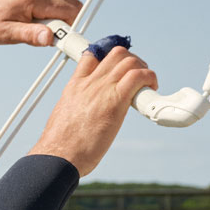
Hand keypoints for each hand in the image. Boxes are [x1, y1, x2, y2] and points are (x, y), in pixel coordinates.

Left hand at [0, 0, 82, 46]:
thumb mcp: (5, 33)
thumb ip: (29, 35)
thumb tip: (50, 38)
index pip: (71, 12)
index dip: (71, 29)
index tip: (63, 41)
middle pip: (71, 5)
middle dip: (63, 22)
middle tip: (44, 34)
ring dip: (55, 14)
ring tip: (32, 22)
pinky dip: (48, 5)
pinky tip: (30, 12)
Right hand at [27, 47, 157, 176]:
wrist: (58, 155)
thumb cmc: (61, 145)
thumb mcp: (64, 118)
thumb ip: (79, 109)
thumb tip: (87, 116)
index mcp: (74, 87)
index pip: (91, 55)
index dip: (108, 56)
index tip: (118, 67)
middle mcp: (88, 83)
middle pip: (116, 54)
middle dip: (132, 60)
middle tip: (137, 77)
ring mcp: (101, 89)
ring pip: (129, 61)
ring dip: (144, 69)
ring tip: (146, 85)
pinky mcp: (115, 100)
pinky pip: (138, 76)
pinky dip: (150, 78)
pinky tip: (151, 90)